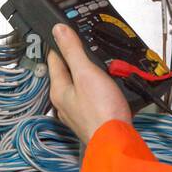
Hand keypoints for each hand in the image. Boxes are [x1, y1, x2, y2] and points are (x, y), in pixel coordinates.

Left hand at [46, 23, 131, 143]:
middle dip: (76, 59)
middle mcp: (65, 102)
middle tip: (84, 44)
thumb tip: (58, 30)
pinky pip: (92, 97)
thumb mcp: (86, 73)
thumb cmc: (101, 111)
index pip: (54, 59)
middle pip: (67, 73)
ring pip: (80, 85)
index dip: (60, 43)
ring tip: (98, 63)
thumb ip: (72, 50)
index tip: (65, 31)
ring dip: (88, 74)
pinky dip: (98, 88)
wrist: (117, 141)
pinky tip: (107, 85)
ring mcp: (78, 112)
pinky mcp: (93, 118)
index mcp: (59, 90)